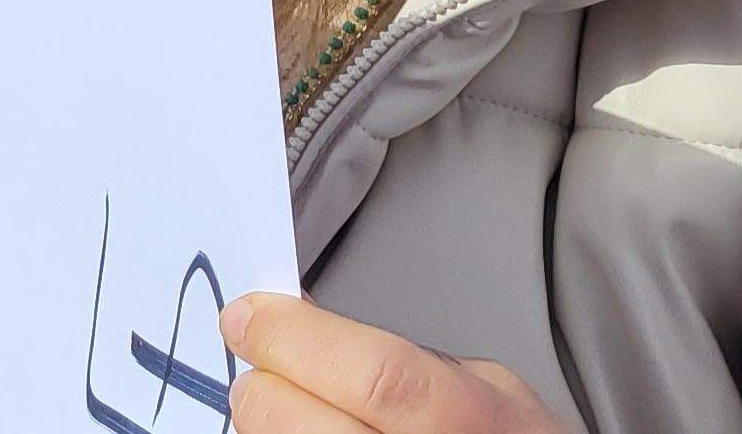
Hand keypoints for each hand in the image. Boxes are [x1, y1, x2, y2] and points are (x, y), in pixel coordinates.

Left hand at [221, 294, 558, 431]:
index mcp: (469, 423)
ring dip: (266, 430)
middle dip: (264, 387)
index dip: (294, 337)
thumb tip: (308, 324)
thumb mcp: (491, 390)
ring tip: (284, 413)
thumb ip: (405, 358)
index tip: (249, 318)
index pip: (374, 375)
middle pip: (304, 425)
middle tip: (259, 371)